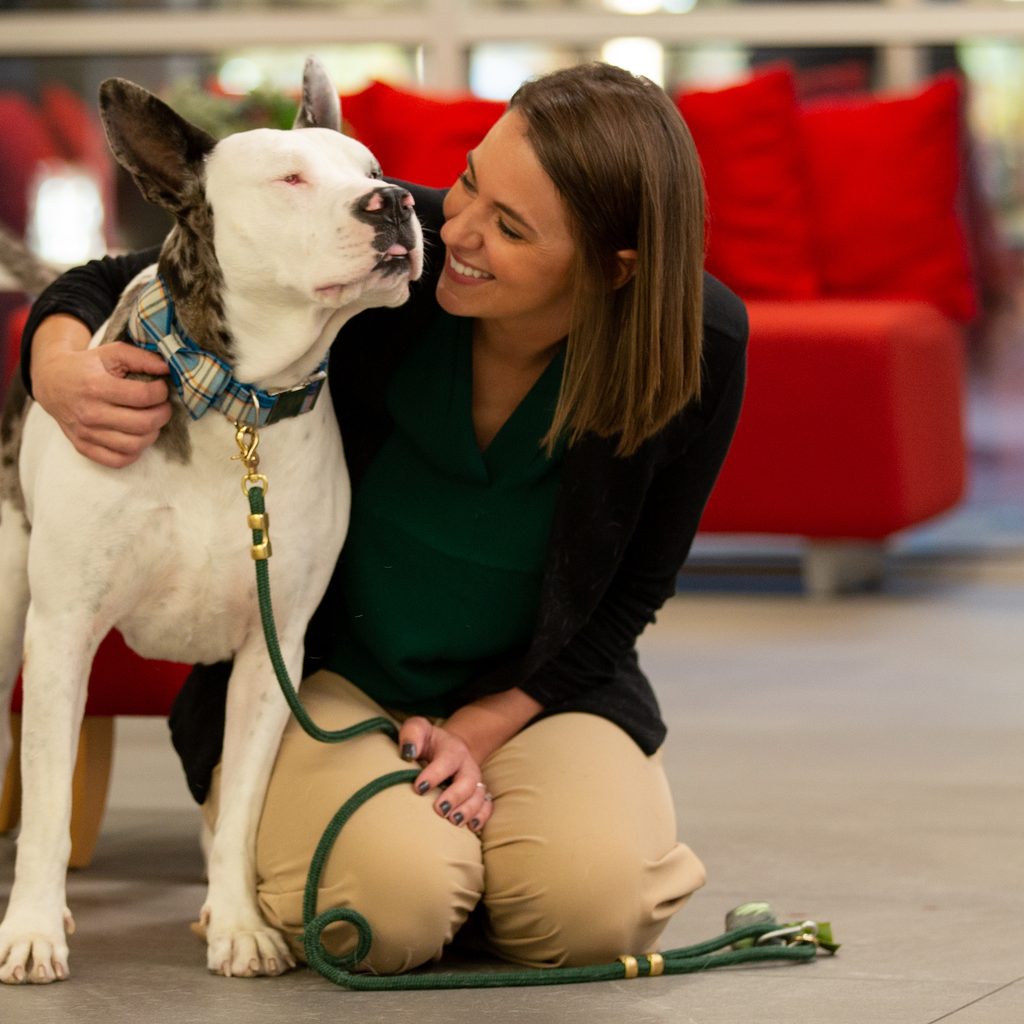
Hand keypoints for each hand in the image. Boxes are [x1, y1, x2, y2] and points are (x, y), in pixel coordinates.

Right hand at [33, 315, 171, 467]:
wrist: (52, 382)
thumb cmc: (87, 366)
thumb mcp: (112, 353)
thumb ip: (142, 357)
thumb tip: (167, 367)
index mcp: (96, 386)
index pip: (144, 396)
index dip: (161, 392)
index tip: (161, 388)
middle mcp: (90, 413)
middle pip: (144, 424)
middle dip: (163, 414)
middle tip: (162, 406)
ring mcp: (86, 433)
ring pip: (134, 445)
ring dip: (152, 433)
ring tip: (151, 420)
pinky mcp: (83, 447)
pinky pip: (118, 461)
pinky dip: (134, 452)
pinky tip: (136, 436)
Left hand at [398, 718, 493, 832]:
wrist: (448, 747)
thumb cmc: (427, 742)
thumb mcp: (418, 729)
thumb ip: (411, 735)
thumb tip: (407, 753)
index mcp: (452, 749)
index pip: (447, 760)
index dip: (434, 774)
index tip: (419, 788)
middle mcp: (467, 765)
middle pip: (468, 781)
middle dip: (455, 796)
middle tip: (440, 810)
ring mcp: (474, 781)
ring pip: (479, 795)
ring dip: (469, 810)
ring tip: (453, 821)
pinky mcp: (477, 794)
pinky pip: (487, 806)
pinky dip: (482, 816)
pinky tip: (472, 827)